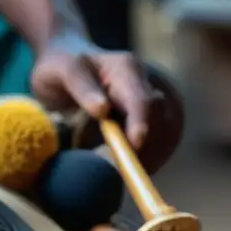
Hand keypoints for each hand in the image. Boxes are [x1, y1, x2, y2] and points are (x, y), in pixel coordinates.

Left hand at [29, 32, 180, 171]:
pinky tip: (137, 165)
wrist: (68, 59)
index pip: (141, 100)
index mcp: (125, 68)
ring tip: (130, 170)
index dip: (140, 125)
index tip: (133, 147)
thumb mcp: (61, 71)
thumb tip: (103, 109)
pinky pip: (168, 136)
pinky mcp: (158, 111)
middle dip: (149, 146)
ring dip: (154, 153)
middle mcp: (147, 80)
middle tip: (126, 170)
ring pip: (170, 129)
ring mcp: (156, 96)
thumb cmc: (61, 67)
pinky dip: (155, 154)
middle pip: (163, 117)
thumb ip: (80, 86)